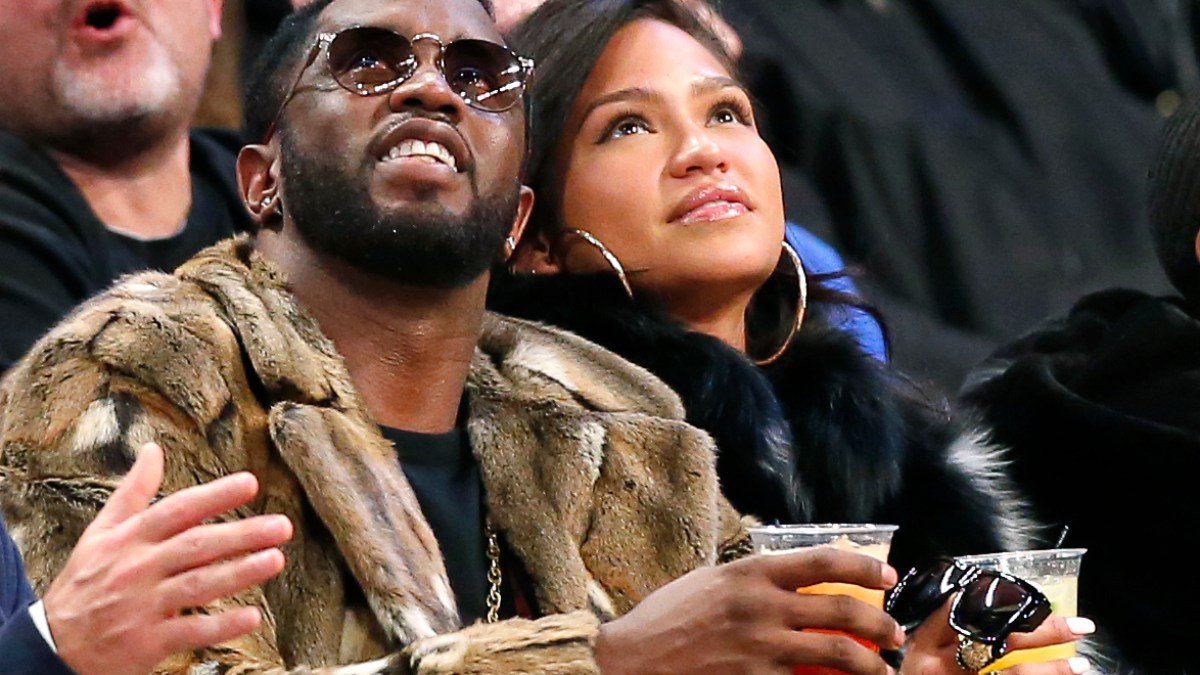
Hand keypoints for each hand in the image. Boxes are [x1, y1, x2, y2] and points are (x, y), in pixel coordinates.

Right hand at [42, 443, 292, 674]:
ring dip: (239, 573)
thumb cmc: (85, 582)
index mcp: (130, 539)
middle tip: (281, 526)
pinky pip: (190, 632)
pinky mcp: (147, 642)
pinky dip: (221, 625)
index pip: (177, 510)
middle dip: (241, 534)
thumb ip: (133, 491)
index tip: (250, 483)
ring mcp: (143, 606)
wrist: (54, 645)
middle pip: (195, 546)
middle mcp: (138, 568)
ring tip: (275, 560)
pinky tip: (252, 616)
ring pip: (197, 586)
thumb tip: (153, 449)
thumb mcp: (101, 532)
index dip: (214, 496)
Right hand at [595, 548, 904, 674]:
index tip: (886, 575)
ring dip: (872, 664)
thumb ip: (751, 581)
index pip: (823, 560)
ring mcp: (761, 647)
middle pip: (843, 609)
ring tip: (883, 670)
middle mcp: (761, 606)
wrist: (631, 661)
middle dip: (881, 624)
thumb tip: (792, 584)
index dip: (864, 566)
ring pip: (839, 654)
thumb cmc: (665, 620)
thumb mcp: (709, 583)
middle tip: (894, 634)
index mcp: (750, 572)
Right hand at [900, 599, 1094, 674]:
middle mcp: (943, 666)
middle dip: (1042, 631)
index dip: (992, 601)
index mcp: (923, 646)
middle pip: (999, 642)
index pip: (958, 613)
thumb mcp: (912, 652)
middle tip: (1079, 626)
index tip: (1023, 592)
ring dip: (1051, 669)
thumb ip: (935, 628)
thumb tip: (965, 597)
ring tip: (1082, 664)